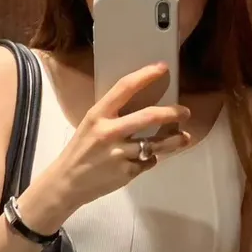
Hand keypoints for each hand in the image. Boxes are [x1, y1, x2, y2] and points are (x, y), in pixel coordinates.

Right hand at [35, 64, 190, 219]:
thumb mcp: (90, 125)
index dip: (145, 75)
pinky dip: (150, 159)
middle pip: (149, 117)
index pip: (124, 88)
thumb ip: (112, 115)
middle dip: (172, 113)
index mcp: (98, 115)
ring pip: (156, 144)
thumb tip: (143, 107)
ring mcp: (119, 154)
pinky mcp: (126, 172)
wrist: (67, 182)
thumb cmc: (80, 150)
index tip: (162, 68)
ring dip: (174, 140)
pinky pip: (148, 162)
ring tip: (184, 137)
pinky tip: (146, 159)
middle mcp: (109, 132)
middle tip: (185, 112)